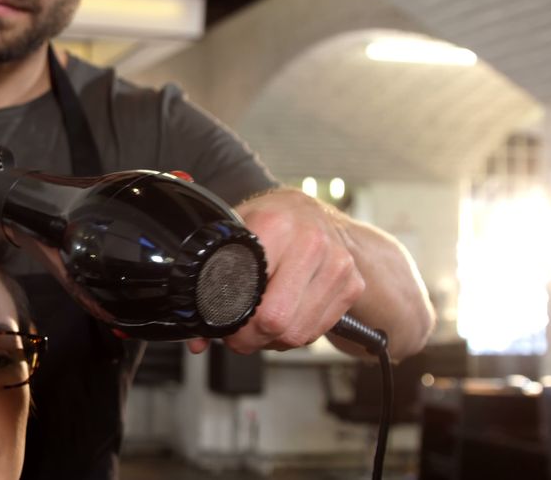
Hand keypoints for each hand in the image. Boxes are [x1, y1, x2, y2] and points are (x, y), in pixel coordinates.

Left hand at [217, 189, 364, 353]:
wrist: (310, 211)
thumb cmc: (267, 222)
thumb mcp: (232, 233)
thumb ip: (208, 280)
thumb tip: (197, 339)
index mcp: (275, 225)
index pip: (251, 293)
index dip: (230, 318)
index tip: (221, 322)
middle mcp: (311, 243)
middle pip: (276, 321)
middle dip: (249, 338)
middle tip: (237, 334)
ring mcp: (337, 265)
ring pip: (297, 334)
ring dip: (271, 340)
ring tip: (259, 323)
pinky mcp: (352, 285)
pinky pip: (316, 332)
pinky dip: (295, 335)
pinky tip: (285, 316)